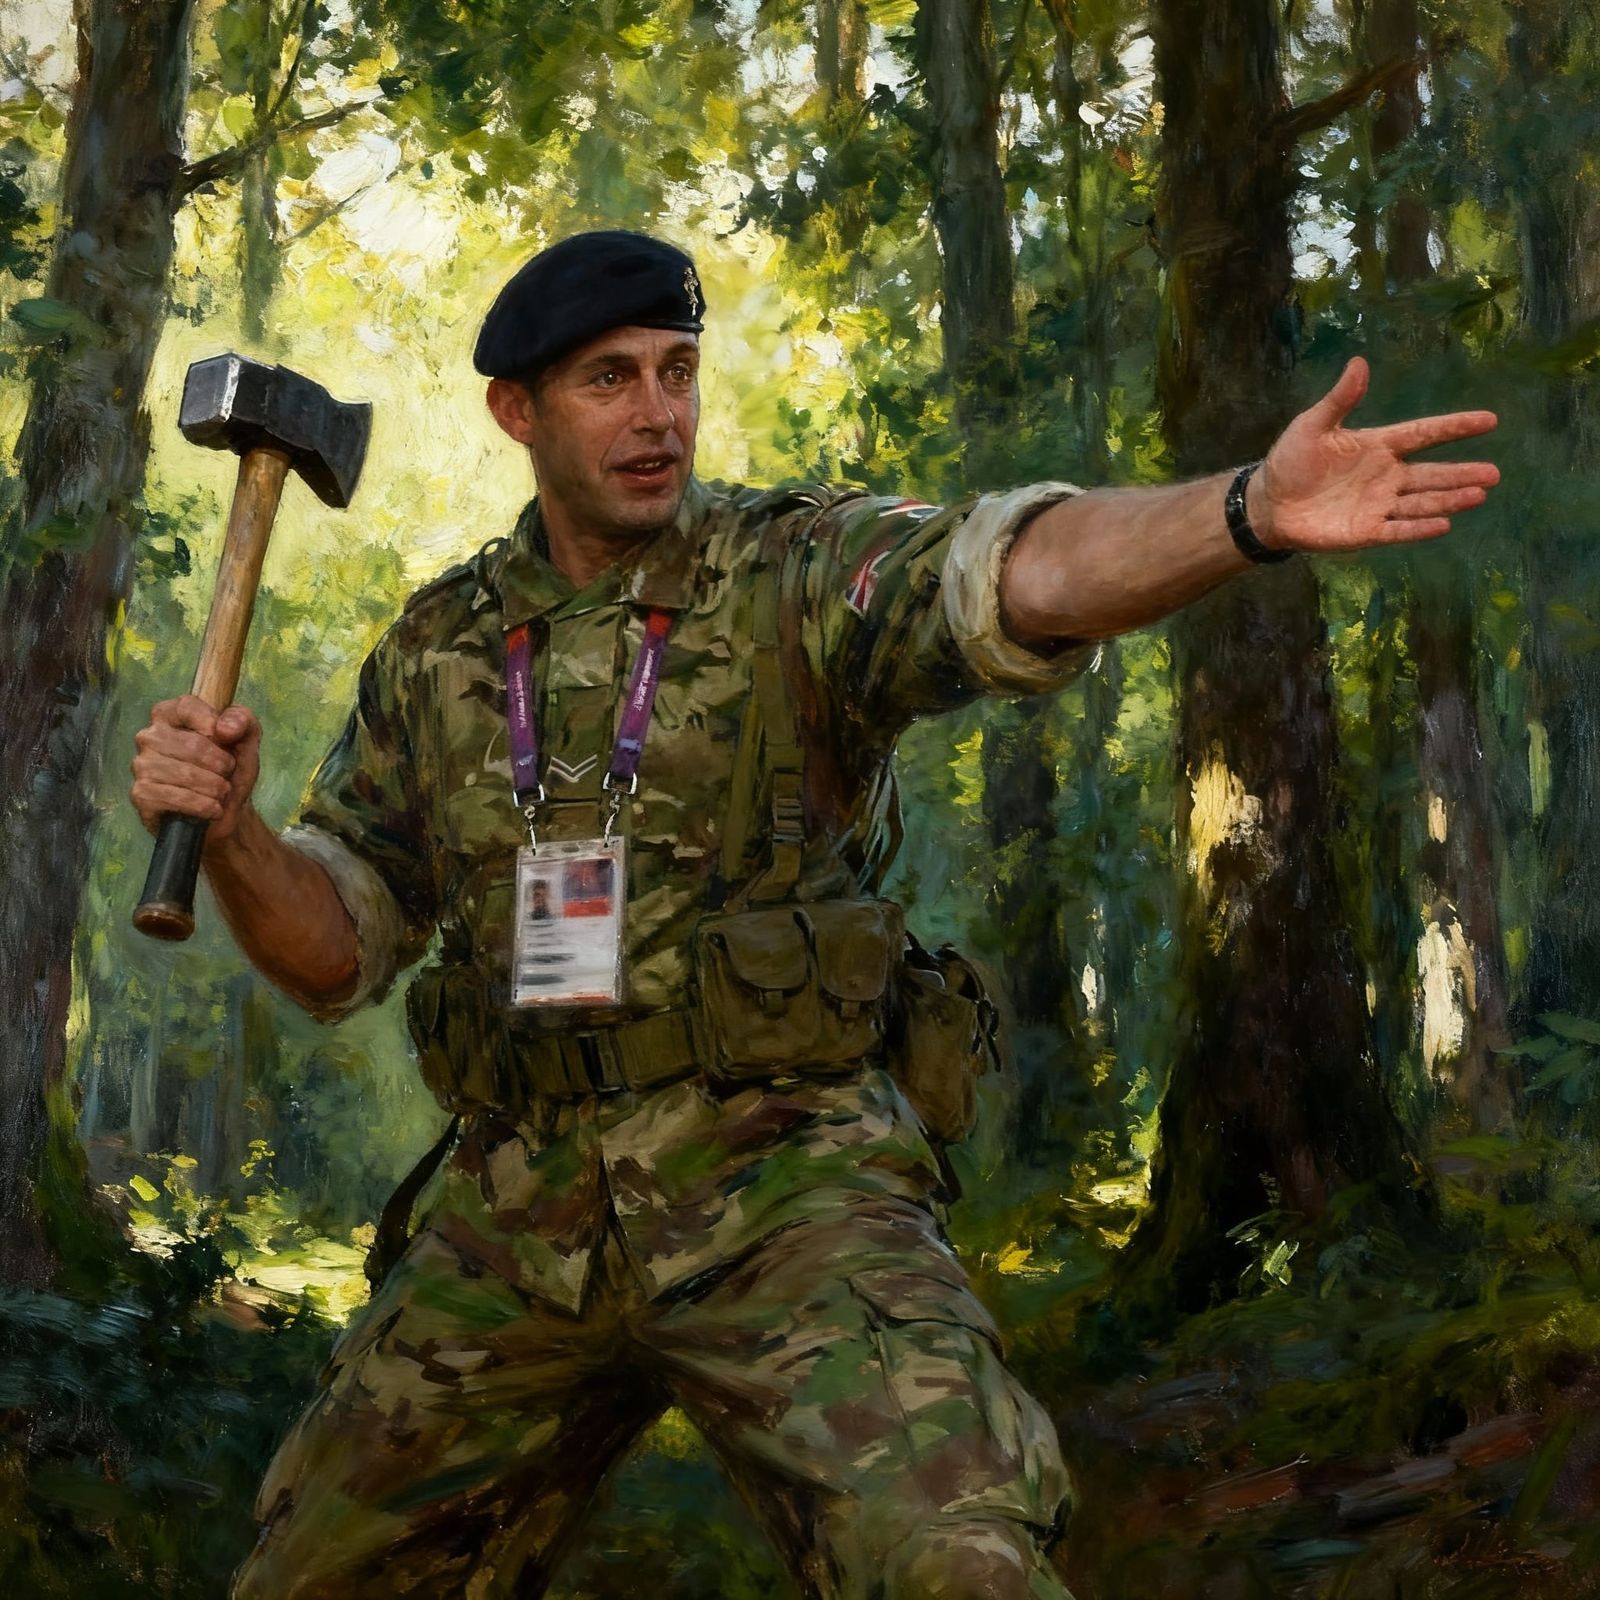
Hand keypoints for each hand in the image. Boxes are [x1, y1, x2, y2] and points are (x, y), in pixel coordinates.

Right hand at [131, 696, 261, 843]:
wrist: (226, 811)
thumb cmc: (230, 770)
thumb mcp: (246, 739)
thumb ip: (242, 720)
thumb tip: (223, 728)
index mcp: (169, 715)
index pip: (186, 706)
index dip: (212, 724)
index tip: (227, 740)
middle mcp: (149, 737)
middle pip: (193, 745)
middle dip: (222, 765)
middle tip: (227, 775)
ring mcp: (141, 766)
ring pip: (185, 774)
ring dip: (215, 788)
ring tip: (221, 792)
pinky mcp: (141, 795)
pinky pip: (175, 798)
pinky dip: (202, 806)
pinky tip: (211, 808)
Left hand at [1253, 357, 1498, 552]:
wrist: (1269, 503)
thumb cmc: (1291, 461)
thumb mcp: (1313, 425)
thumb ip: (1340, 399)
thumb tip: (1359, 362)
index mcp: (1378, 446)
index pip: (1423, 434)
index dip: (1454, 427)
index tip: (1489, 421)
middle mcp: (1386, 476)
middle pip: (1430, 474)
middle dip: (1461, 474)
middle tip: (1494, 474)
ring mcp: (1378, 505)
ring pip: (1421, 502)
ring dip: (1449, 499)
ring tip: (1479, 494)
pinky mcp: (1365, 532)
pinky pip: (1397, 530)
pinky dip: (1418, 528)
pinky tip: (1443, 525)